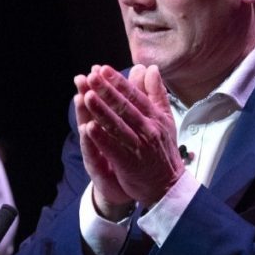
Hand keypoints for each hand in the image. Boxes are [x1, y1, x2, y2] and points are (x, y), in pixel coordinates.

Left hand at [75, 64, 182, 211]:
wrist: (167, 185)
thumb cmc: (163, 149)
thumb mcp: (165, 119)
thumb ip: (156, 93)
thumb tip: (151, 69)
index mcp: (154, 117)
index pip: (134, 95)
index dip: (118, 82)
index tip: (103, 69)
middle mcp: (148, 129)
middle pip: (124, 107)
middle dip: (107, 91)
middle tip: (91, 76)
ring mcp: (139, 146)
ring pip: (117, 125)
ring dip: (101, 111)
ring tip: (87, 96)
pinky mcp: (129, 163)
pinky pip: (113, 148)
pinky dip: (101, 138)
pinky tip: (88, 128)